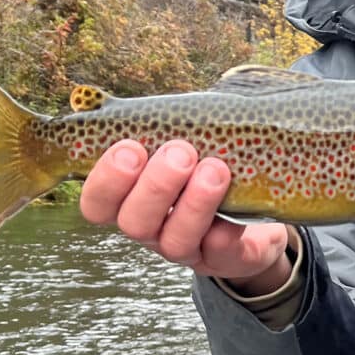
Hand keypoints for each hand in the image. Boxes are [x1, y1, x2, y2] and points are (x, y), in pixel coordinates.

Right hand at [79, 139, 292, 293]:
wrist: (257, 211)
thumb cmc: (208, 165)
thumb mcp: (182, 140)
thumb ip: (159, 124)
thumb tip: (109, 94)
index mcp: (132, 200)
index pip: (96, 202)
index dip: (105, 179)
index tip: (130, 146)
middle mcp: (153, 228)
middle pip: (132, 222)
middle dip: (154, 186)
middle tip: (180, 152)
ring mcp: (188, 248)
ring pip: (174, 241)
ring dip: (193, 203)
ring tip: (215, 169)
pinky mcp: (225, 260)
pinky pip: (220, 251)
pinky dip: (226, 229)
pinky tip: (234, 211)